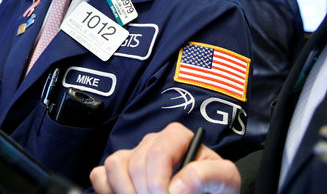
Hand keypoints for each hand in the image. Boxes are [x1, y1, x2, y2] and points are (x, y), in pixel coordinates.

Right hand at [90, 123, 240, 193]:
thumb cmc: (214, 190)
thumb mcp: (225, 181)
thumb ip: (209, 176)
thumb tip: (178, 186)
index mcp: (178, 138)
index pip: (157, 151)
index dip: (158, 179)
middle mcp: (152, 142)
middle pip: (135, 163)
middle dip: (145, 191)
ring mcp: (133, 155)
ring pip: (114, 165)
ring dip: (125, 191)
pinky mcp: (119, 171)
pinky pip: (101, 175)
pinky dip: (108, 190)